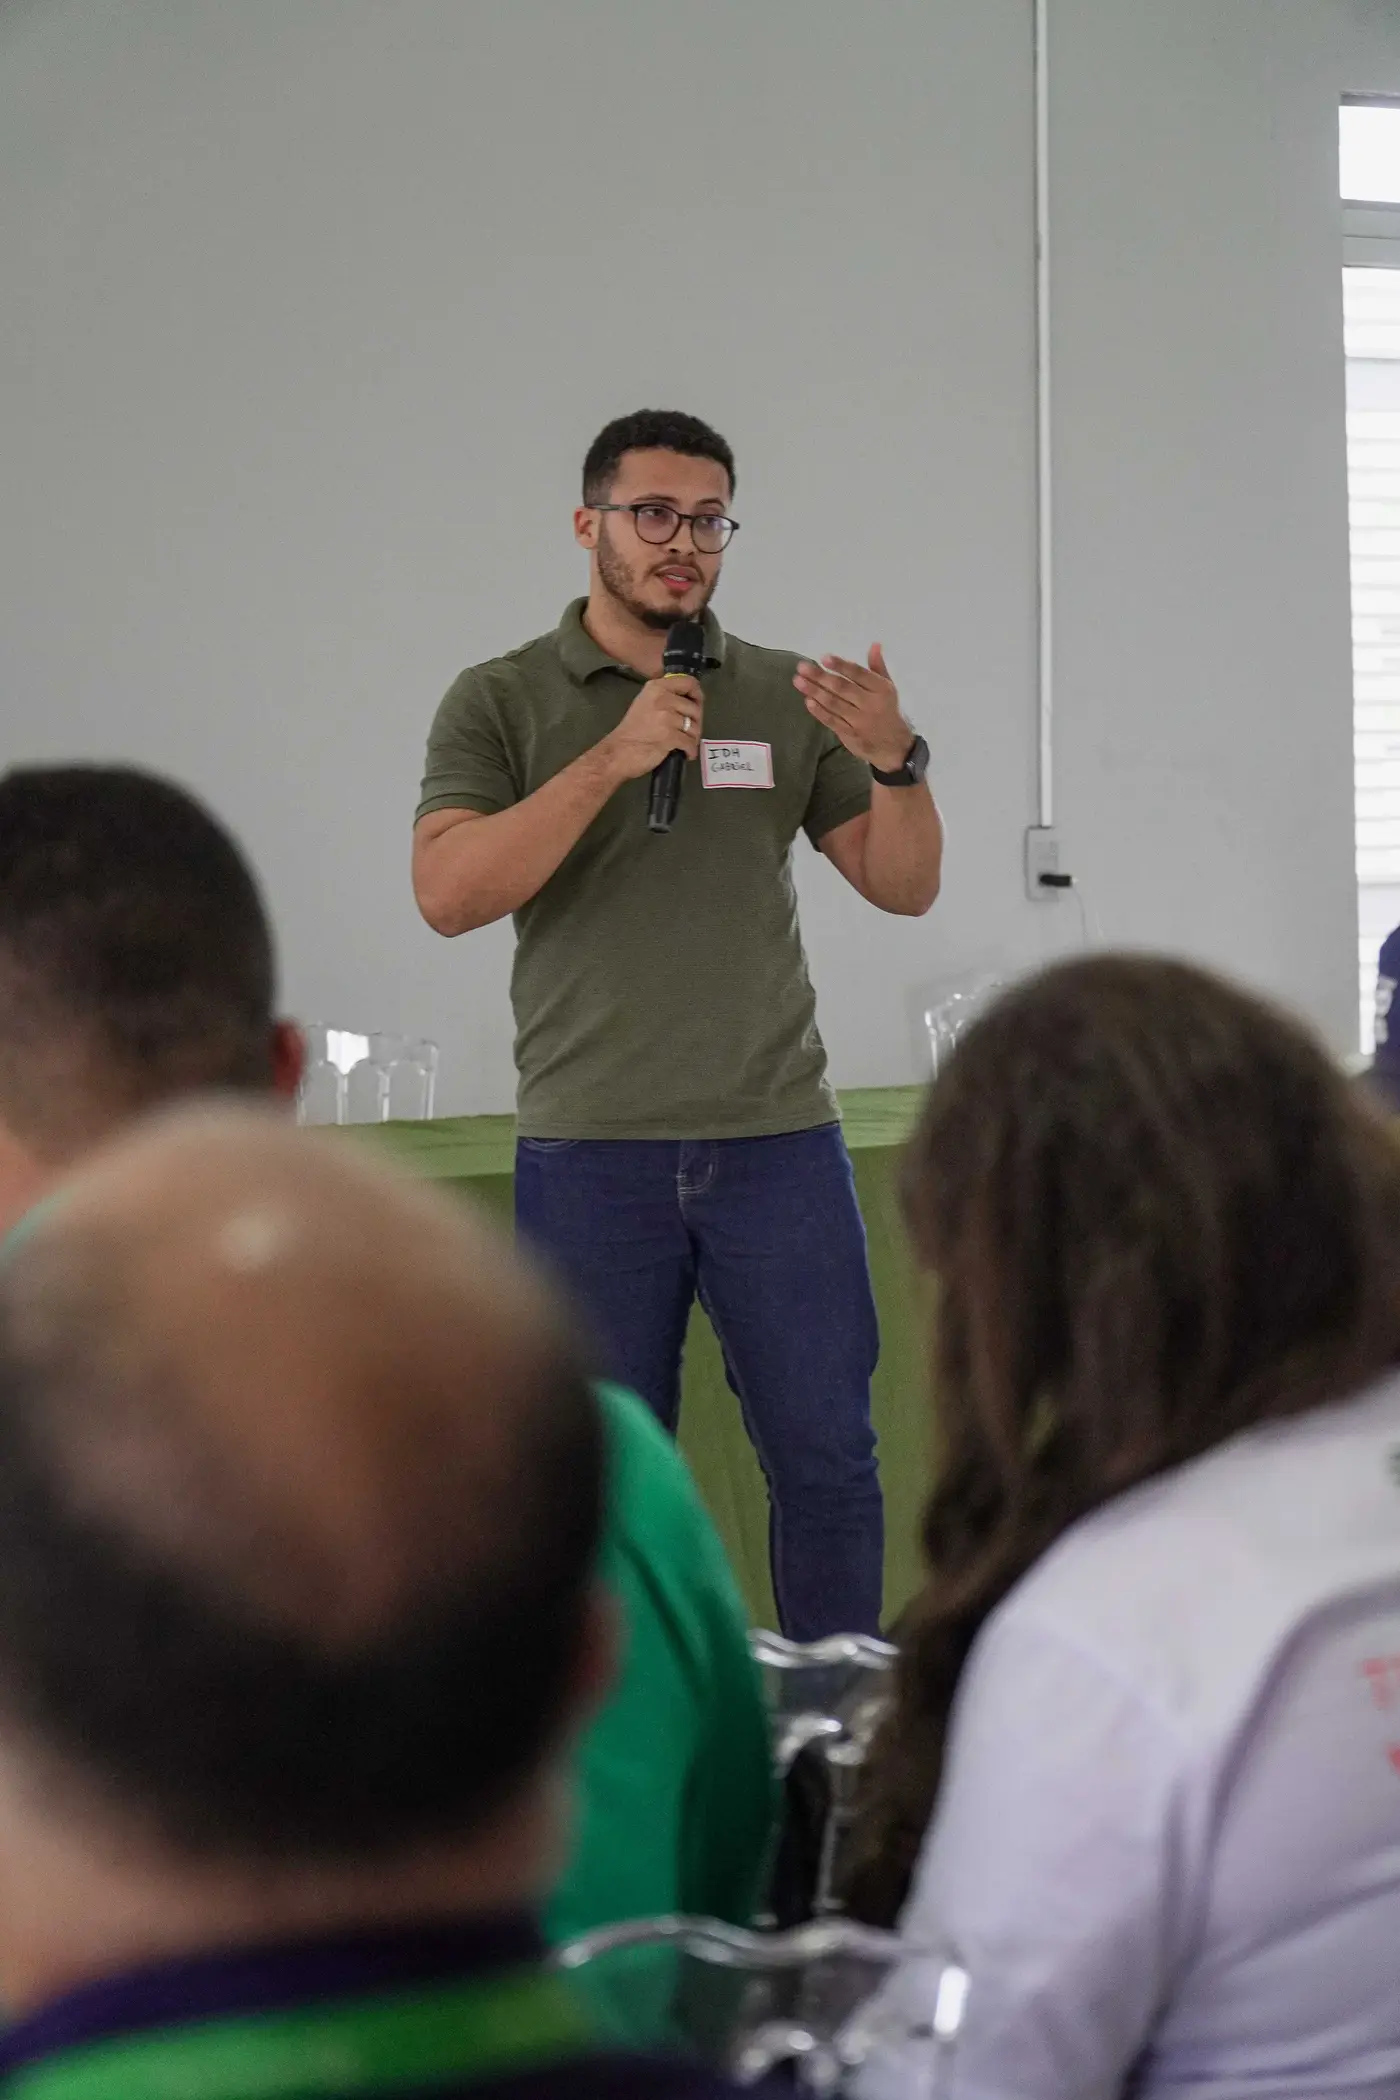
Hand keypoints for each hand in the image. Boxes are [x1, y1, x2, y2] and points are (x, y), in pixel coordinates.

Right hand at [599, 674, 704, 782]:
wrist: (619, 752)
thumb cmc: (632, 730)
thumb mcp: (646, 703)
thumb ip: (665, 696)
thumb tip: (689, 700)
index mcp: (657, 687)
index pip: (689, 682)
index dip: (697, 695)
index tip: (697, 705)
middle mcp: (662, 698)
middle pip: (694, 708)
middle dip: (696, 722)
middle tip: (690, 732)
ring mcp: (666, 717)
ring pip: (694, 726)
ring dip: (693, 738)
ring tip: (685, 743)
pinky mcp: (669, 735)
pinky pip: (690, 742)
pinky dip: (690, 750)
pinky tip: (686, 753)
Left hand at [794, 644, 912, 771]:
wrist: (894, 747)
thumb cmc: (887, 711)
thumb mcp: (888, 688)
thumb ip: (877, 667)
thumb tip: (874, 644)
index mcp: (881, 689)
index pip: (859, 674)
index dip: (841, 665)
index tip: (824, 658)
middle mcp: (870, 704)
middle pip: (842, 688)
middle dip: (820, 677)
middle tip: (802, 667)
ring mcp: (859, 721)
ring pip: (834, 704)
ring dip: (814, 691)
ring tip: (798, 681)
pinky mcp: (850, 735)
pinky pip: (832, 721)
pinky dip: (820, 712)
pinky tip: (808, 701)